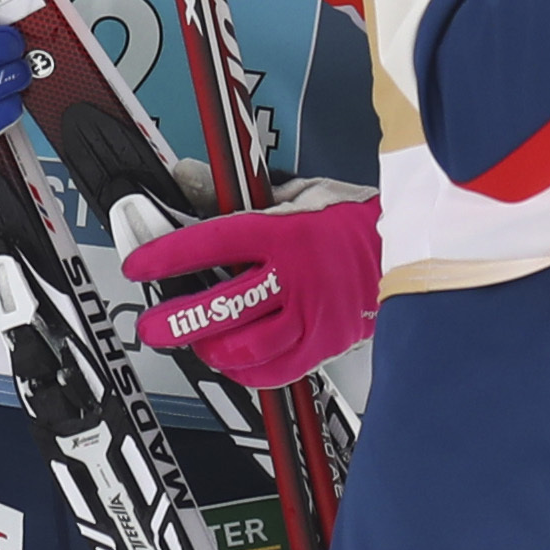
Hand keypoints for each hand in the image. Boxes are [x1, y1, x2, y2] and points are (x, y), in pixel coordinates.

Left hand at [119, 196, 381, 394]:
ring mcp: (312, 315)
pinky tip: (233, 360)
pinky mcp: (326, 345)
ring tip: (195, 343)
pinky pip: (275, 371)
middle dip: (176, 322)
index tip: (137, 265)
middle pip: (222, 307)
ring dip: (209, 348)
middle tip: (152, 326)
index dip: (168, 256)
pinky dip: (246, 371)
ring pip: (245, 346)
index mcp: (285, 232)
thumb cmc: (351, 220)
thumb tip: (187, 178)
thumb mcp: (293, 192)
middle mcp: (296, 276)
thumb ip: (235, 193)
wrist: (412, 250)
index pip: (212, 241)